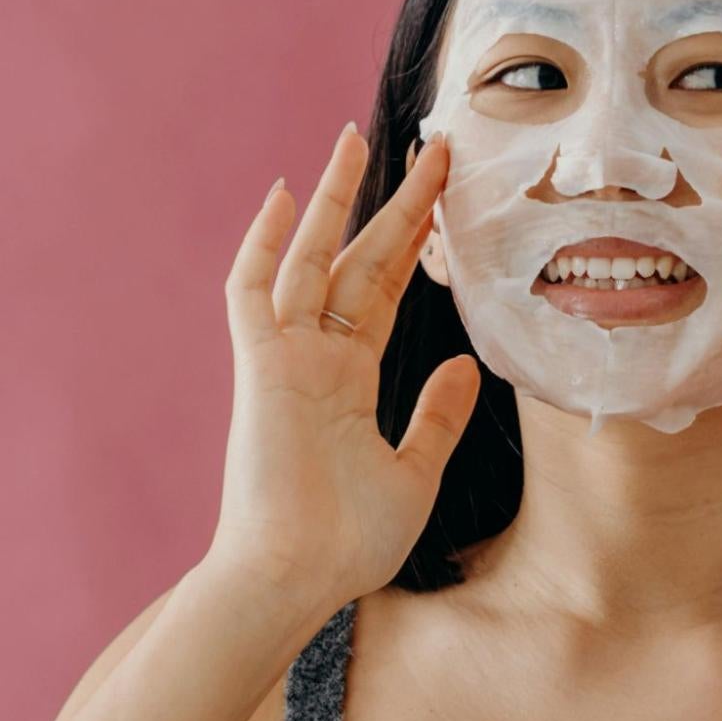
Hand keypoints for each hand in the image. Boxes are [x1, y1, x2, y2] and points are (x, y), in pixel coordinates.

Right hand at [205, 123, 479, 609]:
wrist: (296, 580)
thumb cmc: (346, 542)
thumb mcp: (415, 472)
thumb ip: (437, 415)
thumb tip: (468, 363)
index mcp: (349, 378)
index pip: (384, 289)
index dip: (414, 239)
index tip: (446, 191)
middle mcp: (316, 357)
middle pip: (358, 260)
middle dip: (395, 204)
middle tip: (435, 149)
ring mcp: (284, 359)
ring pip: (308, 258)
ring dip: (334, 200)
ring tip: (357, 140)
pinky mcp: (260, 369)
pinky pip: (253, 293)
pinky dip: (263, 244)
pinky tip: (285, 197)